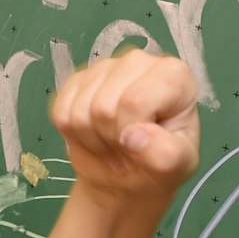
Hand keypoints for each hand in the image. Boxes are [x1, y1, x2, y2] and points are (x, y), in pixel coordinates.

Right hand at [51, 52, 199, 205]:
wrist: (128, 176)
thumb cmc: (158, 164)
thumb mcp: (177, 167)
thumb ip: (167, 155)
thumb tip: (134, 136)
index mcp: (173, 74)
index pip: (134, 101)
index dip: (131, 133)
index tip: (143, 145)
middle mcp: (139, 61)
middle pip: (103, 106)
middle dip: (110, 138)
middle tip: (126, 147)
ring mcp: (104, 67)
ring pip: (78, 111)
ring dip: (92, 139)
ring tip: (112, 143)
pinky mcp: (76, 80)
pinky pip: (61, 112)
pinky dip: (72, 134)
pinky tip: (93, 134)